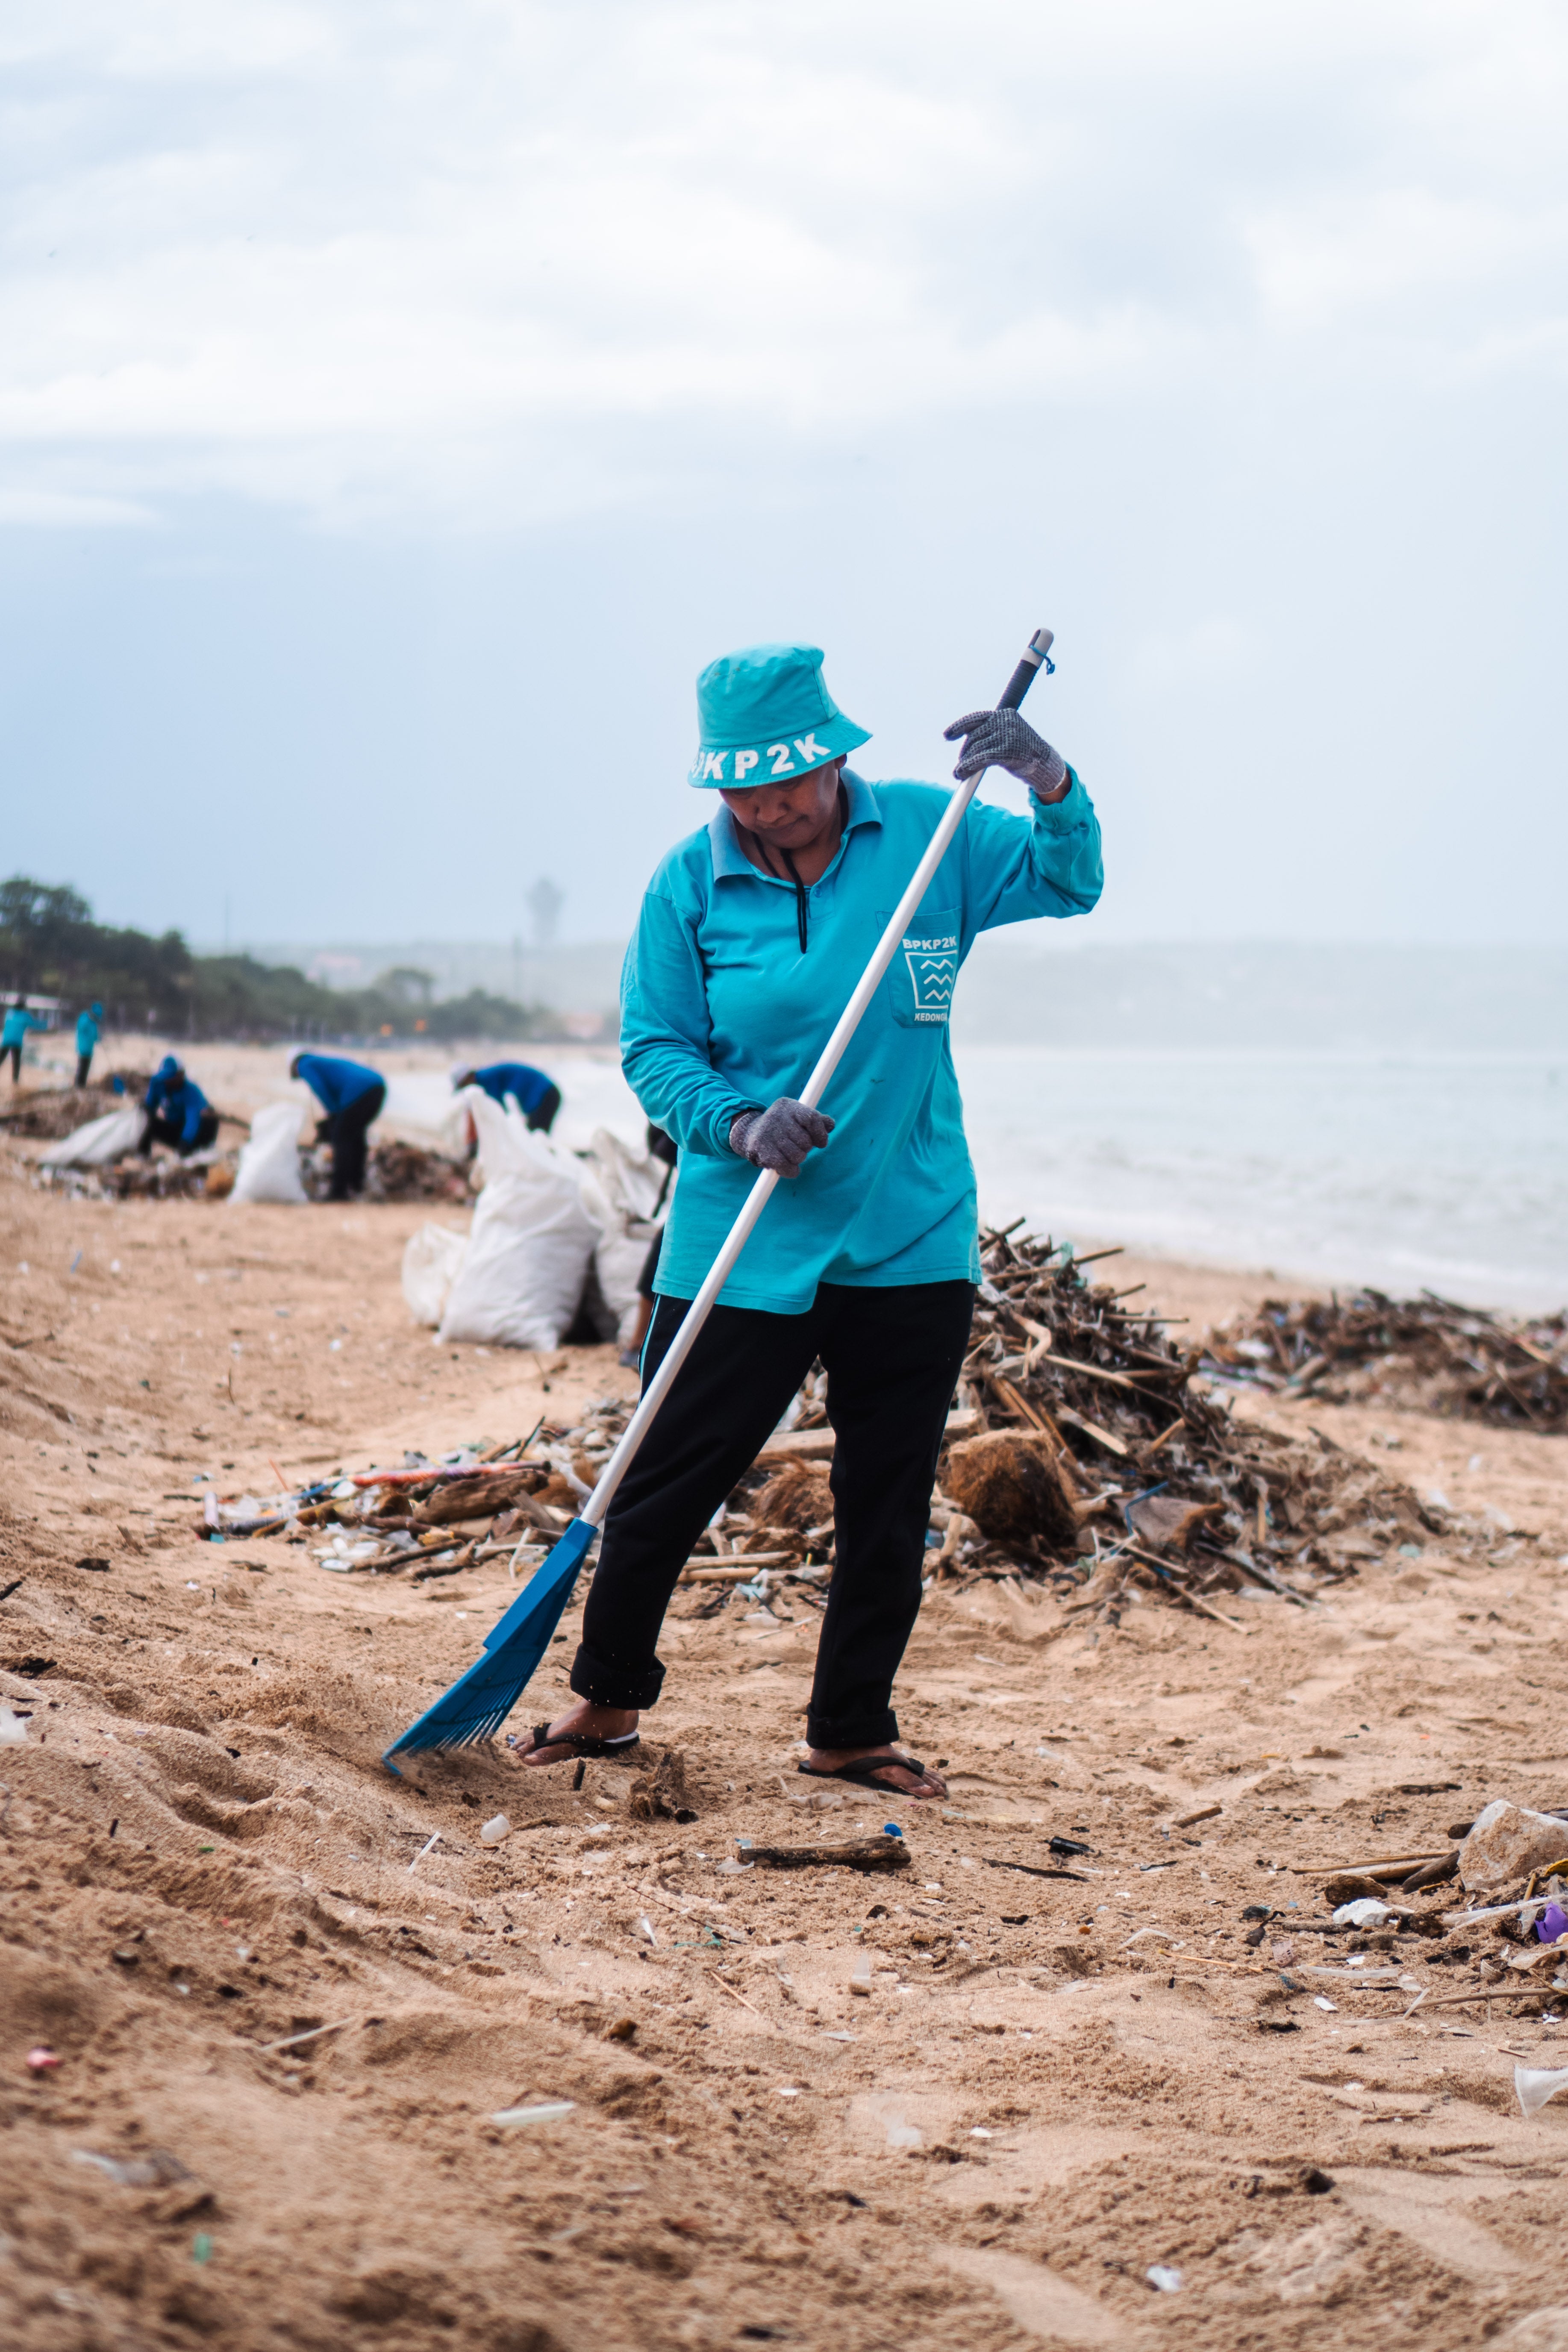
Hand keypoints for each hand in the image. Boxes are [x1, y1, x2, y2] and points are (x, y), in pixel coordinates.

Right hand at [729, 1098, 834, 1177]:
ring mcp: (767, 1132)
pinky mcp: (760, 1148)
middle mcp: (776, 1116)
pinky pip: (784, 1166)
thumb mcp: (799, 1118)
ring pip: (797, 1155)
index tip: (821, 1143)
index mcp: (788, 1106)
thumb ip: (818, 1121)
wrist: (750, 1133)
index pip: (812, 1118)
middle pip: (805, 1141)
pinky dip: (791, 1171)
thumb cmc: (783, 1127)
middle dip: (806, 1149)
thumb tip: (830, 1125)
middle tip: (797, 1147)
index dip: (820, 1134)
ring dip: (797, 1160)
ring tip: (789, 1154)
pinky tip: (790, 1168)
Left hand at [943, 707, 1067, 800]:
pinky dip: (968, 767)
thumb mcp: (1008, 735)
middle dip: (965, 751)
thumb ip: (990, 733)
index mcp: (1004, 715)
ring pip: (976, 749)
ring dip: (964, 762)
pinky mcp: (1007, 751)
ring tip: (958, 772)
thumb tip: (968, 743)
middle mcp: (1005, 722)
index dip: (959, 727)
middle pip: (974, 736)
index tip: (947, 736)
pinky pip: (981, 759)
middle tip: (961, 762)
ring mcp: (1006, 735)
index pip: (976, 718)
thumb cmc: (1024, 751)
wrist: (1045, 764)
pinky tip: (961, 774)